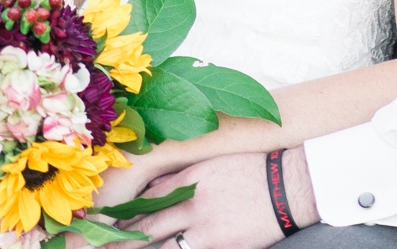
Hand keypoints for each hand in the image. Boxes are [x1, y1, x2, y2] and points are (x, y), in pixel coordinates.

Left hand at [115, 149, 317, 248]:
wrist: (289, 184)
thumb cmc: (255, 169)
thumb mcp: (216, 162)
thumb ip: (186, 175)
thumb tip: (159, 191)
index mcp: (189, 176)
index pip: (145, 199)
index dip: (121, 216)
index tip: (102, 227)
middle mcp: (190, 201)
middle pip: (144, 227)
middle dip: (116, 243)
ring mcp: (203, 226)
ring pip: (159, 246)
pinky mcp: (219, 245)